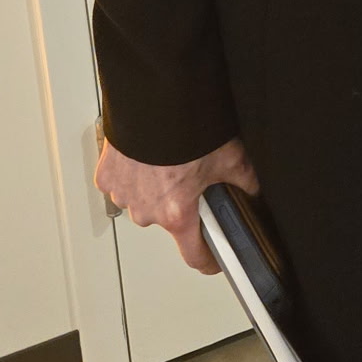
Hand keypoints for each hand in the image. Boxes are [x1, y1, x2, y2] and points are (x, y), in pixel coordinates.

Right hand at [95, 135, 258, 273]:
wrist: (155, 99)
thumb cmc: (188, 128)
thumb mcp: (230, 156)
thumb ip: (244, 181)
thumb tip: (253, 190)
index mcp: (177, 213)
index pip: (193, 255)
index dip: (209, 260)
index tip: (213, 262)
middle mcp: (147, 211)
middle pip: (169, 220)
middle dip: (181, 204)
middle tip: (192, 178)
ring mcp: (123, 195)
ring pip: (144, 202)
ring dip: (155, 189)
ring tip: (170, 162)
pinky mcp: (107, 177)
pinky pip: (124, 184)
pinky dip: (135, 174)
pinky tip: (148, 156)